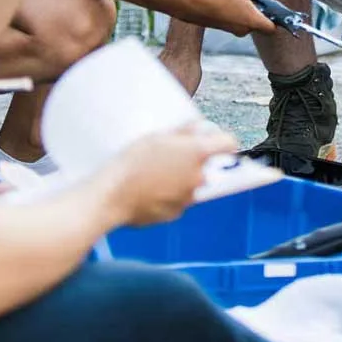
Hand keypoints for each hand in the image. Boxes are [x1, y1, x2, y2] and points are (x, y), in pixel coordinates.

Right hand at [109, 125, 239, 225]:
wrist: (112, 196)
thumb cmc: (132, 163)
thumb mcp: (157, 137)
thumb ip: (185, 131)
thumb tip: (200, 128)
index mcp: (197, 154)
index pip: (228, 144)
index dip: (223, 139)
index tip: (216, 139)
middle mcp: (198, 177)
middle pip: (206, 165)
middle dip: (192, 160)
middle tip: (169, 154)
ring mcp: (188, 198)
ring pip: (191, 183)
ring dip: (180, 177)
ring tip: (154, 172)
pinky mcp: (176, 213)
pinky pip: (178, 199)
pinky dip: (169, 193)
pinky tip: (149, 187)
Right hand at [184, 0, 276, 35]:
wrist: (188, 2)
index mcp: (252, 21)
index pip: (271, 27)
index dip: (274, 16)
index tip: (269, 2)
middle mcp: (242, 27)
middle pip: (252, 8)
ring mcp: (229, 25)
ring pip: (237, 3)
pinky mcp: (218, 21)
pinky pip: (227, 5)